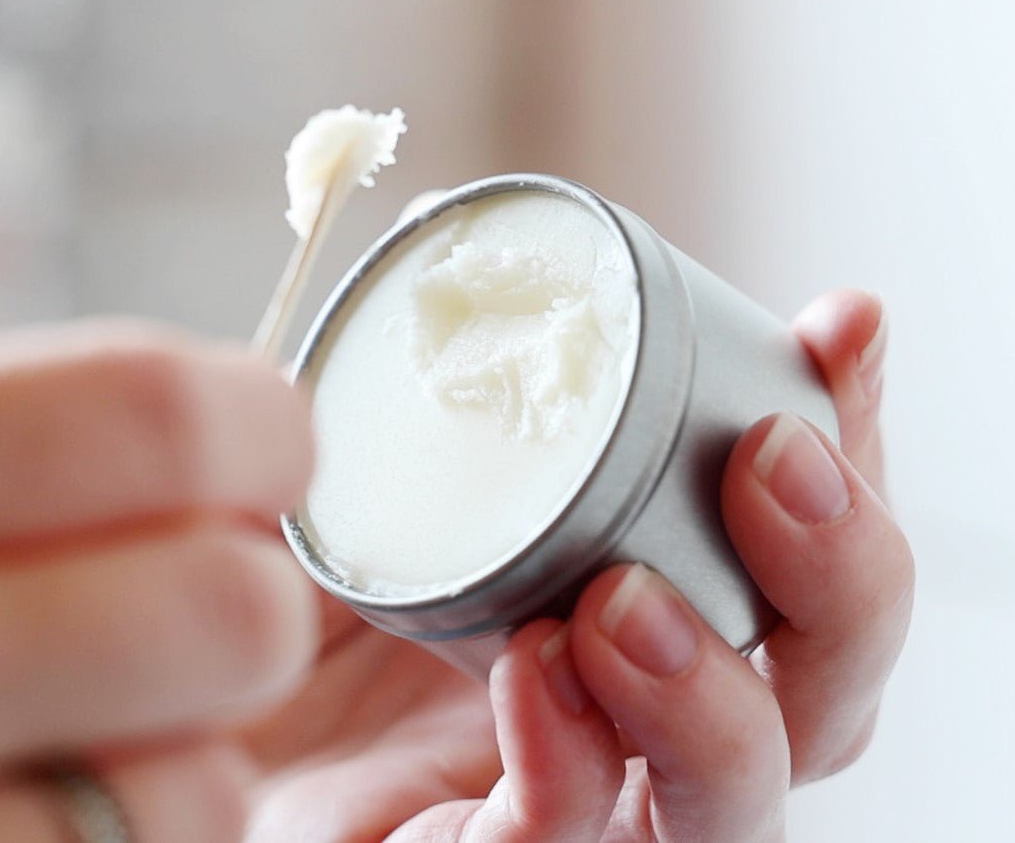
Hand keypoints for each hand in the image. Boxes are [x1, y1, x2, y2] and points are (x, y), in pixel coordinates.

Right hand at [0, 322, 317, 841]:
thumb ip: (18, 440)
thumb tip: (233, 427)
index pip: (155, 416)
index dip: (258, 428)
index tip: (260, 448)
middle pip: (231, 611)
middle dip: (251, 598)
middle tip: (193, 589)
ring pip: (207, 785)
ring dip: (187, 743)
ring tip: (78, 716)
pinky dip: (138, 829)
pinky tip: (34, 802)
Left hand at [246, 289, 912, 841]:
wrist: (169, 717)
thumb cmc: (283, 587)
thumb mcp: (362, 462)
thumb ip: (416, 373)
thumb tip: (436, 229)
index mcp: (639, 607)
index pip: (794, 562)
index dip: (846, 455)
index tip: (836, 329)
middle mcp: (636, 718)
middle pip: (819, 700)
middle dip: (841, 580)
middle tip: (776, 462)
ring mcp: (580, 808)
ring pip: (738, 806)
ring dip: (721, 699)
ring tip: (629, 599)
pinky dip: (572, 772)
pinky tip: (536, 669)